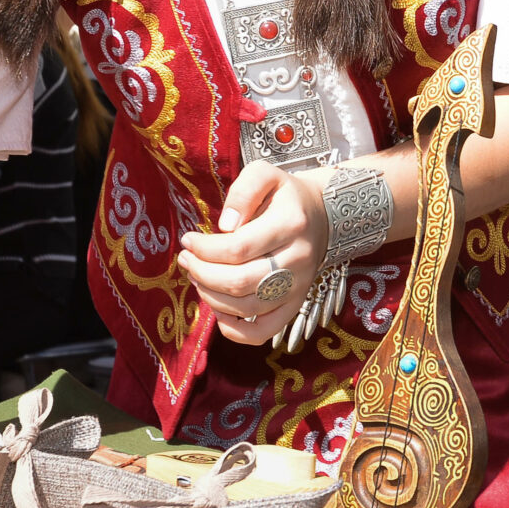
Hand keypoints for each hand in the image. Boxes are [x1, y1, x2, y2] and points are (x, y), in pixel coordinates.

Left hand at [179, 161, 327, 345]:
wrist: (322, 215)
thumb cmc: (284, 195)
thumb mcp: (265, 174)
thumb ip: (243, 191)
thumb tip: (225, 226)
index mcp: (291, 224)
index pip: (238, 248)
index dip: (205, 249)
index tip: (189, 240)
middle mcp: (298, 260)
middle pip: (239, 282)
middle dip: (202, 273)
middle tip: (186, 260)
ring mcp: (299, 287)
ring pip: (246, 308)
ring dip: (211, 297)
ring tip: (197, 277)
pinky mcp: (295, 306)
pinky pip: (262, 333)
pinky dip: (234, 331)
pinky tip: (218, 311)